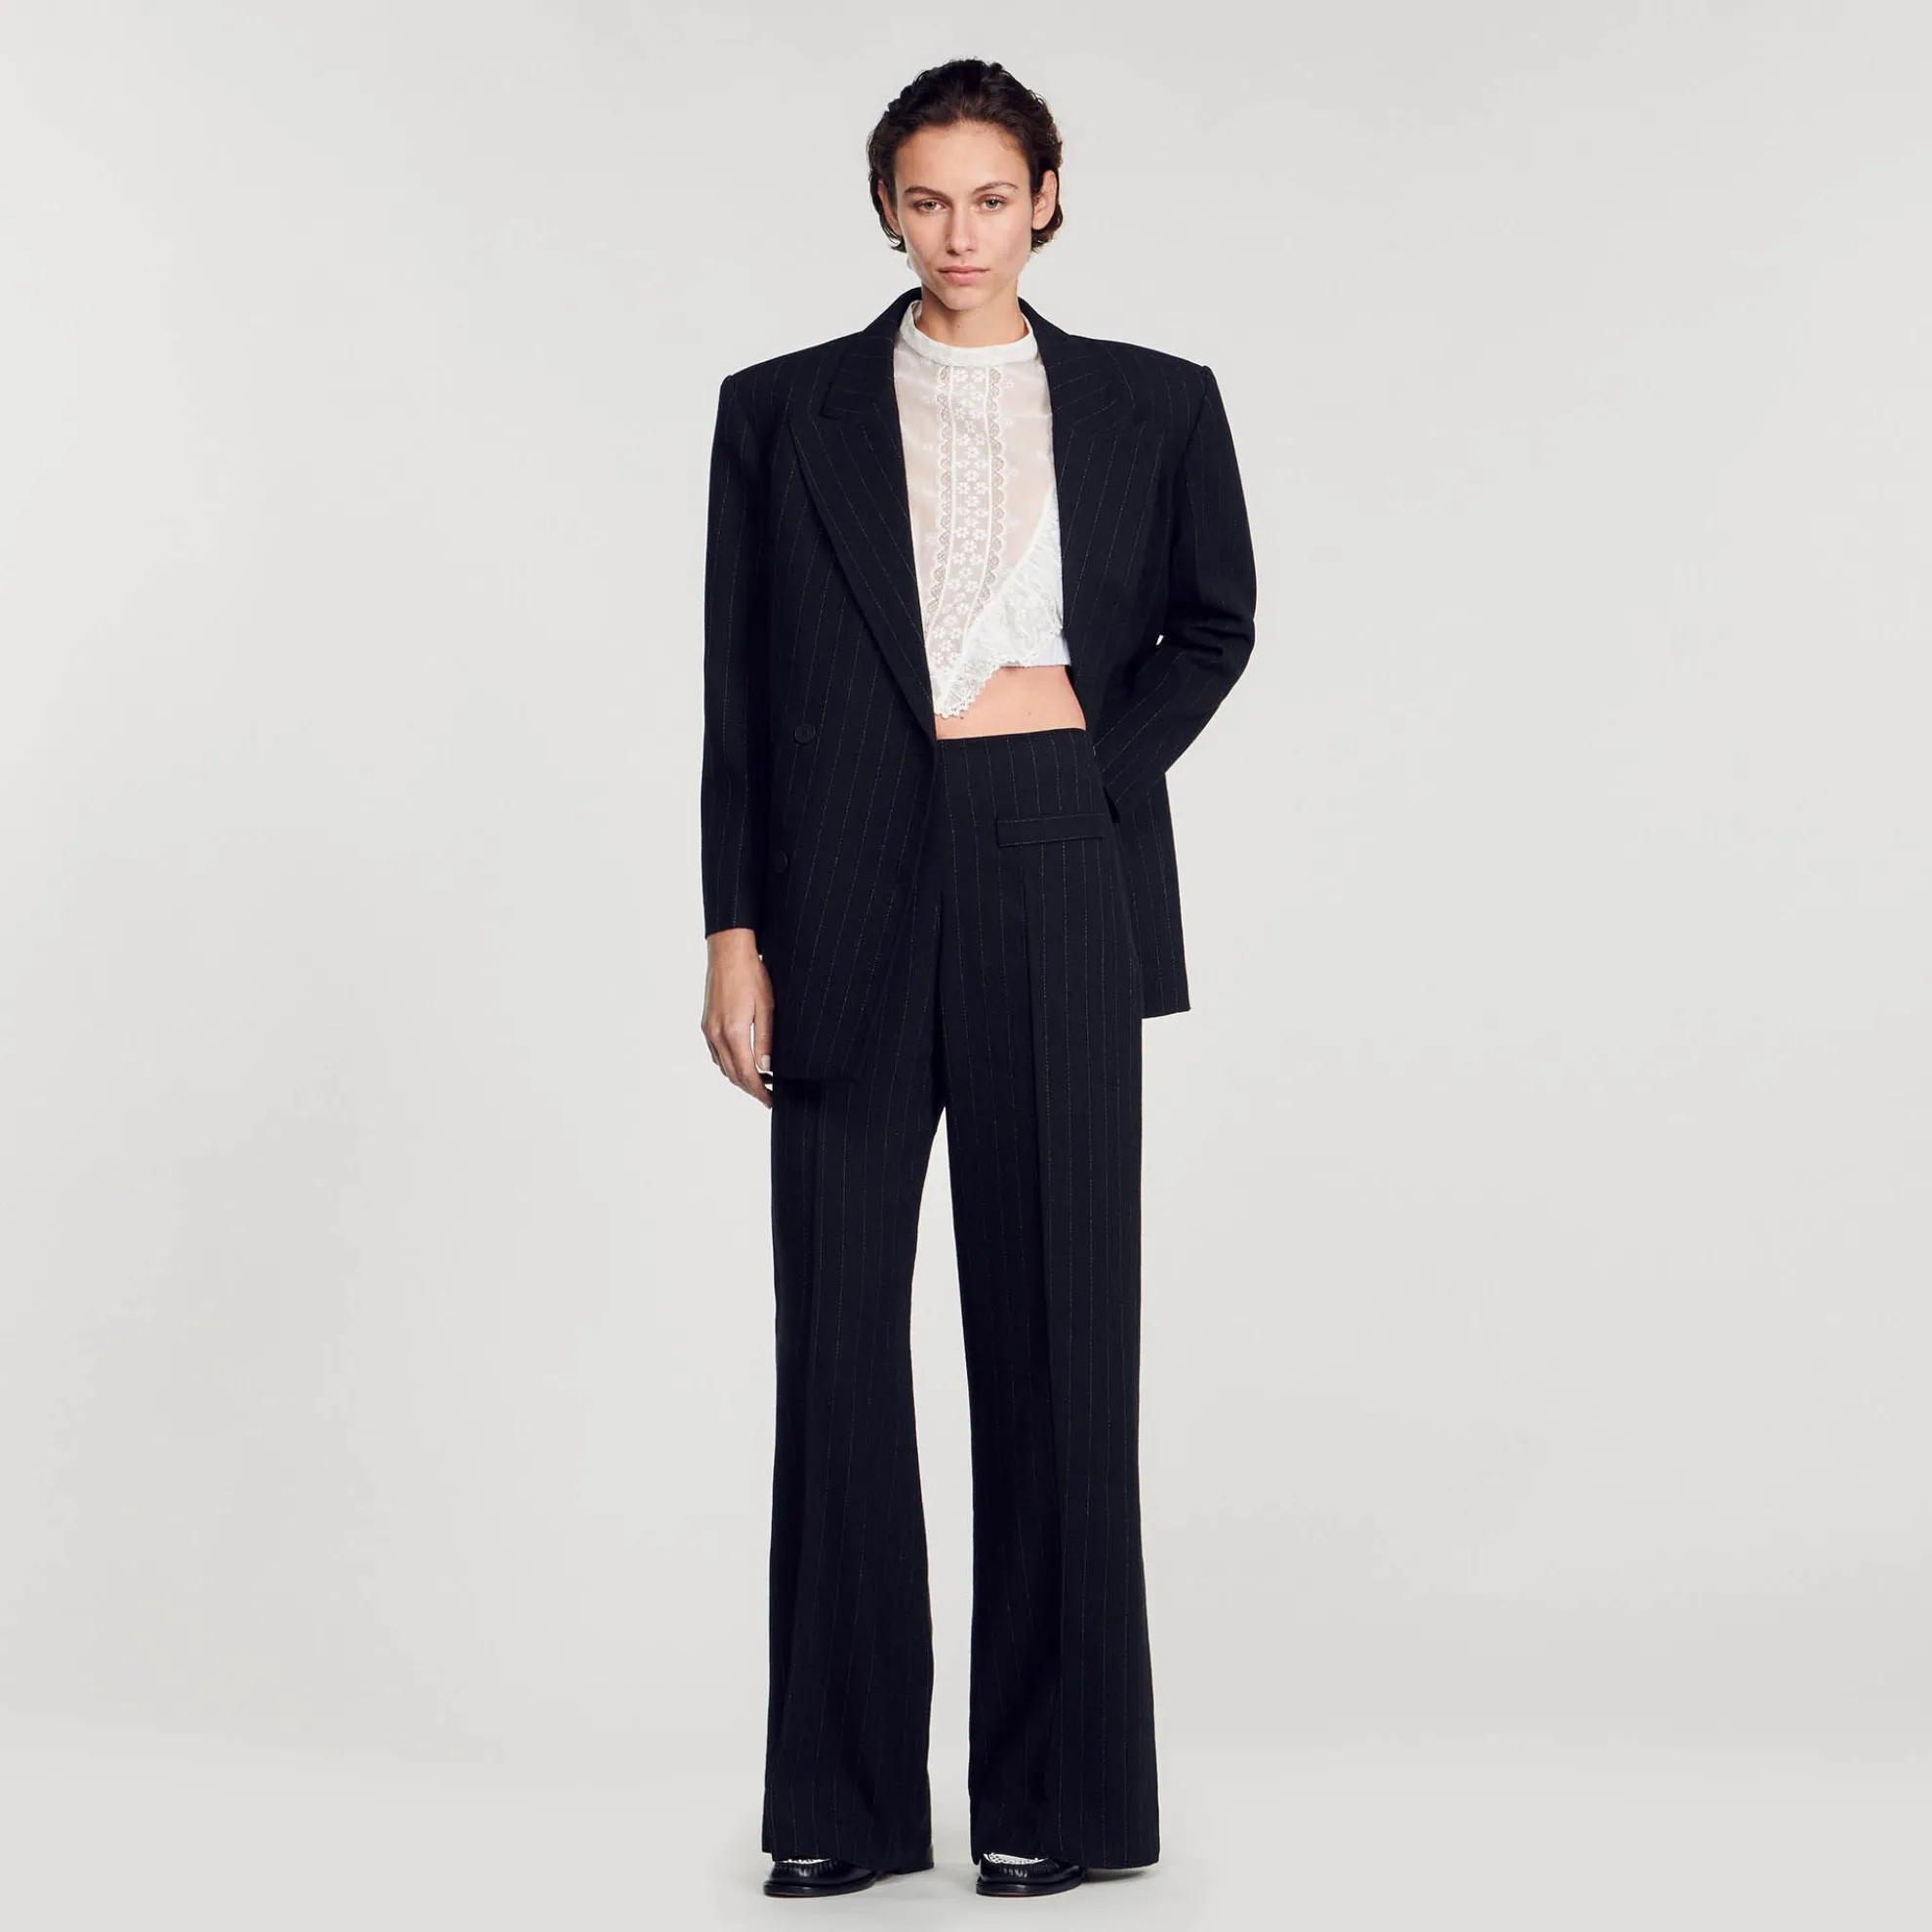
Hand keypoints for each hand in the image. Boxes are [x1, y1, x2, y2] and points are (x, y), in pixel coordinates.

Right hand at [702, 928, 774, 1107]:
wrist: (728, 953)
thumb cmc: (751, 975)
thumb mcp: (767, 1008)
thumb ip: (766, 1041)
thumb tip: (767, 1068)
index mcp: (734, 1032)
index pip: (747, 1074)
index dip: (759, 1091)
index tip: (770, 1101)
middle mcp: (717, 1035)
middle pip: (733, 1075)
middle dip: (750, 1089)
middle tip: (767, 1095)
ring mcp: (709, 1030)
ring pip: (723, 1066)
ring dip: (739, 1078)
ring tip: (758, 1082)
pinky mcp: (706, 1024)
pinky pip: (716, 1054)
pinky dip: (728, 1065)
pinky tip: (741, 1063)